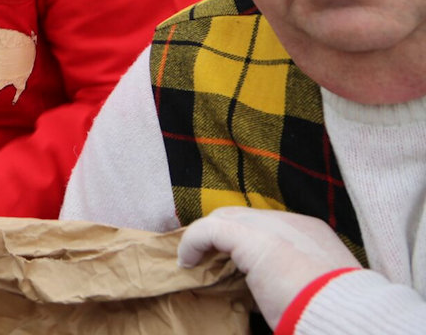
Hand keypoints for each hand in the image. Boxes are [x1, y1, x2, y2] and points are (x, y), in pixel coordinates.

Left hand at [178, 207, 359, 327]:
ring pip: (225, 220)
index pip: (266, 227)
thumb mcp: (311, 289)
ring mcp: (272, 226)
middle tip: (204, 261)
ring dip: (207, 240)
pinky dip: (193, 243)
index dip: (241, 244)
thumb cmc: (330, 310)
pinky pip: (209, 231)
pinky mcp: (250, 237)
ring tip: (194, 262)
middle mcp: (292, 222)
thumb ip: (286, 281)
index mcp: (311, 234)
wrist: (345, 314)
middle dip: (220, 238)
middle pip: (242, 218)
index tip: (227, 267)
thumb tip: (262, 298)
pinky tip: (187, 262)